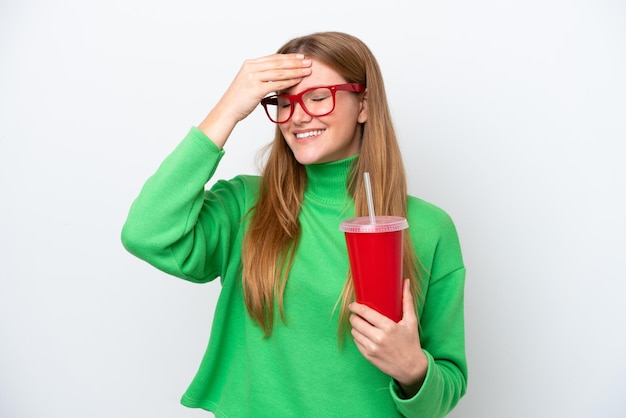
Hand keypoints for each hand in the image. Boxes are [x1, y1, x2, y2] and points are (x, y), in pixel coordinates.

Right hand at [198, 53, 311, 147]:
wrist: (227, 110)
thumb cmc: (239, 99)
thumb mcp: (249, 82)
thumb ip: (262, 76)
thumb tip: (277, 74)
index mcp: (250, 64)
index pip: (274, 58)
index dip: (289, 57)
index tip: (301, 58)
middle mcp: (251, 68)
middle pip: (278, 63)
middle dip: (295, 62)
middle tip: (309, 62)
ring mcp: (253, 77)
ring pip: (279, 72)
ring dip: (295, 71)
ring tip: (307, 71)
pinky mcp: (256, 88)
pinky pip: (276, 83)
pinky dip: (289, 81)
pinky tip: (298, 81)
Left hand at [349, 279, 427, 396]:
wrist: (411, 368)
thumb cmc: (411, 342)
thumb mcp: (411, 321)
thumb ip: (407, 301)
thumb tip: (406, 282)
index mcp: (388, 327)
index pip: (365, 313)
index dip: (356, 307)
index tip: (353, 304)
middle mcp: (378, 338)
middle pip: (356, 322)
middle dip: (354, 316)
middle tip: (356, 314)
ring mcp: (372, 349)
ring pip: (354, 332)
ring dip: (355, 327)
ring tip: (360, 324)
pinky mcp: (369, 357)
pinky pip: (356, 343)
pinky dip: (358, 337)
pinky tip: (363, 335)